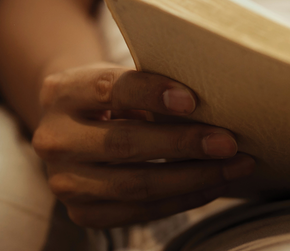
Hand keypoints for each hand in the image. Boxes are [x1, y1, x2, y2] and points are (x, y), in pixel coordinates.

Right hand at [33, 63, 254, 227]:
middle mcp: (54, 140)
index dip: (151, 93)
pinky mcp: (82, 213)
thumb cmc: (110, 94)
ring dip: (194, 178)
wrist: (70, 125)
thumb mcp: (119, 76)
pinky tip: (214, 185)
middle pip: (125, 144)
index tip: (192, 99)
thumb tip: (214, 99)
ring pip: (136, 185)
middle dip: (184, 144)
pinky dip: (183, 199)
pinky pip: (140, 212)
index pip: (109, 90)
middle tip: (229, 142)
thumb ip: (150, 86)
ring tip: (235, 166)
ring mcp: (64, 182)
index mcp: (62, 93)